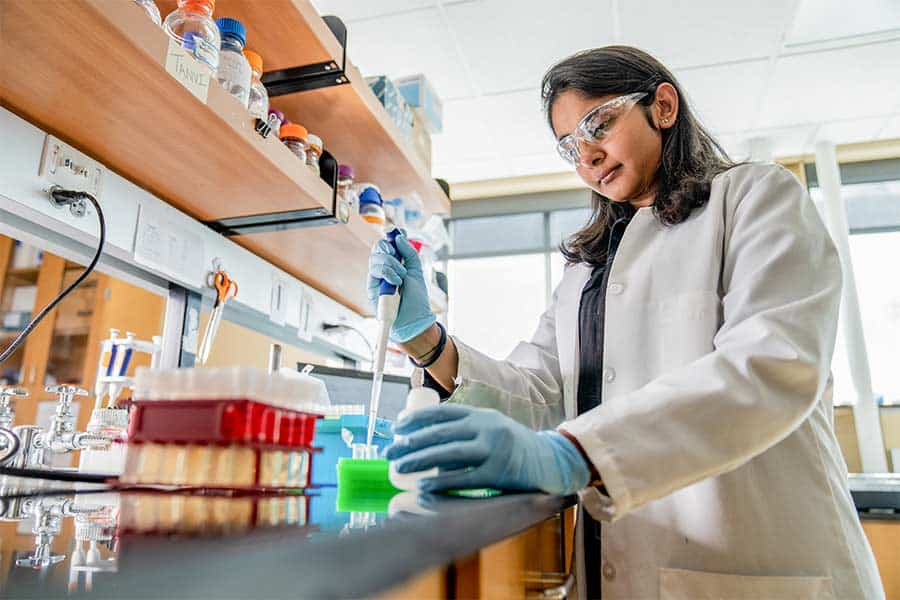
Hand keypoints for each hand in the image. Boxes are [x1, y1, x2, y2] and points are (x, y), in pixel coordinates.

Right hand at [367, 232, 435, 342]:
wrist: (413, 319)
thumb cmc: (416, 300)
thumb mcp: (417, 272)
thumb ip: (409, 253)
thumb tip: (399, 237)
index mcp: (396, 264)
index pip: (389, 244)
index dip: (392, 236)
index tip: (399, 232)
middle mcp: (385, 269)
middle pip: (379, 248)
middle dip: (391, 251)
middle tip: (401, 263)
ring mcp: (377, 278)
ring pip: (376, 258)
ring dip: (391, 265)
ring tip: (401, 278)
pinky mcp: (372, 287)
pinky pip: (375, 270)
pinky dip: (387, 273)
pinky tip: (395, 283)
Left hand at [384, 404, 590, 495]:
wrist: (551, 460)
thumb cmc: (513, 446)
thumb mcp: (491, 427)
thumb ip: (466, 429)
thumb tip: (426, 439)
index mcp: (482, 415)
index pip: (443, 413)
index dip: (417, 419)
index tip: (396, 428)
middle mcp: (486, 428)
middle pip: (441, 433)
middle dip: (411, 443)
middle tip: (389, 453)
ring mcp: (494, 450)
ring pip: (449, 453)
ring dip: (420, 461)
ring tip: (400, 468)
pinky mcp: (499, 473)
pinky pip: (465, 479)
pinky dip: (442, 482)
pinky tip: (424, 487)